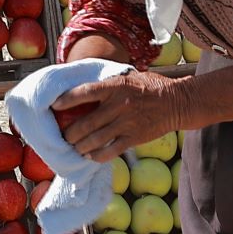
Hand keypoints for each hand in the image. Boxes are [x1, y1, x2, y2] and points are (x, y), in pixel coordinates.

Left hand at [52, 71, 188, 162]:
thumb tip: (83, 86)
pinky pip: (111, 151)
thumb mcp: (129, 77)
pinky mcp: (135, 138)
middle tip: (63, 136)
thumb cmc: (150, 87)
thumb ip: (108, 83)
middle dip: (70, 133)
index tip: (55, 105)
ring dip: (80, 146)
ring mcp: (127, 123)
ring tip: (74, 147)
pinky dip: (97, 156)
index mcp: (116, 86)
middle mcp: (120, 105)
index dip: (67, 99)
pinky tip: (90, 156)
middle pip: (86, 123)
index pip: (85, 92)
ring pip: (96, 140)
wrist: (177, 102)